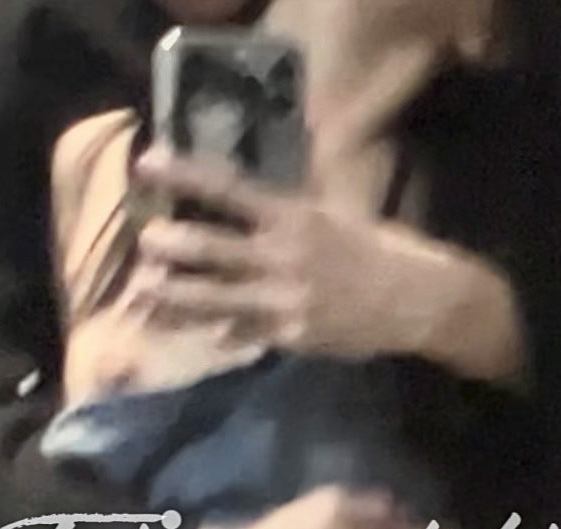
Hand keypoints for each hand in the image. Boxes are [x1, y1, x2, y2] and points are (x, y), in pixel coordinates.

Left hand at [133, 148, 521, 377]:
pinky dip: (220, 331)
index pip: (229, 188)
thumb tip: (254, 189)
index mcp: (294, 216)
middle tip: (146, 238)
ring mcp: (284, 299)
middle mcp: (283, 255)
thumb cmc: (375, 248)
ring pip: (216, 297)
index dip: (185, 173)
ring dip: (177, 292)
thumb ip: (290, 206)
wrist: (414, 300)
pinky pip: (244, 333)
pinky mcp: (290, 334)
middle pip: (213, 247)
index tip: (148, 162)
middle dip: (173, 243)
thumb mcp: (334, 214)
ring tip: (146, 288)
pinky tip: (199, 330)